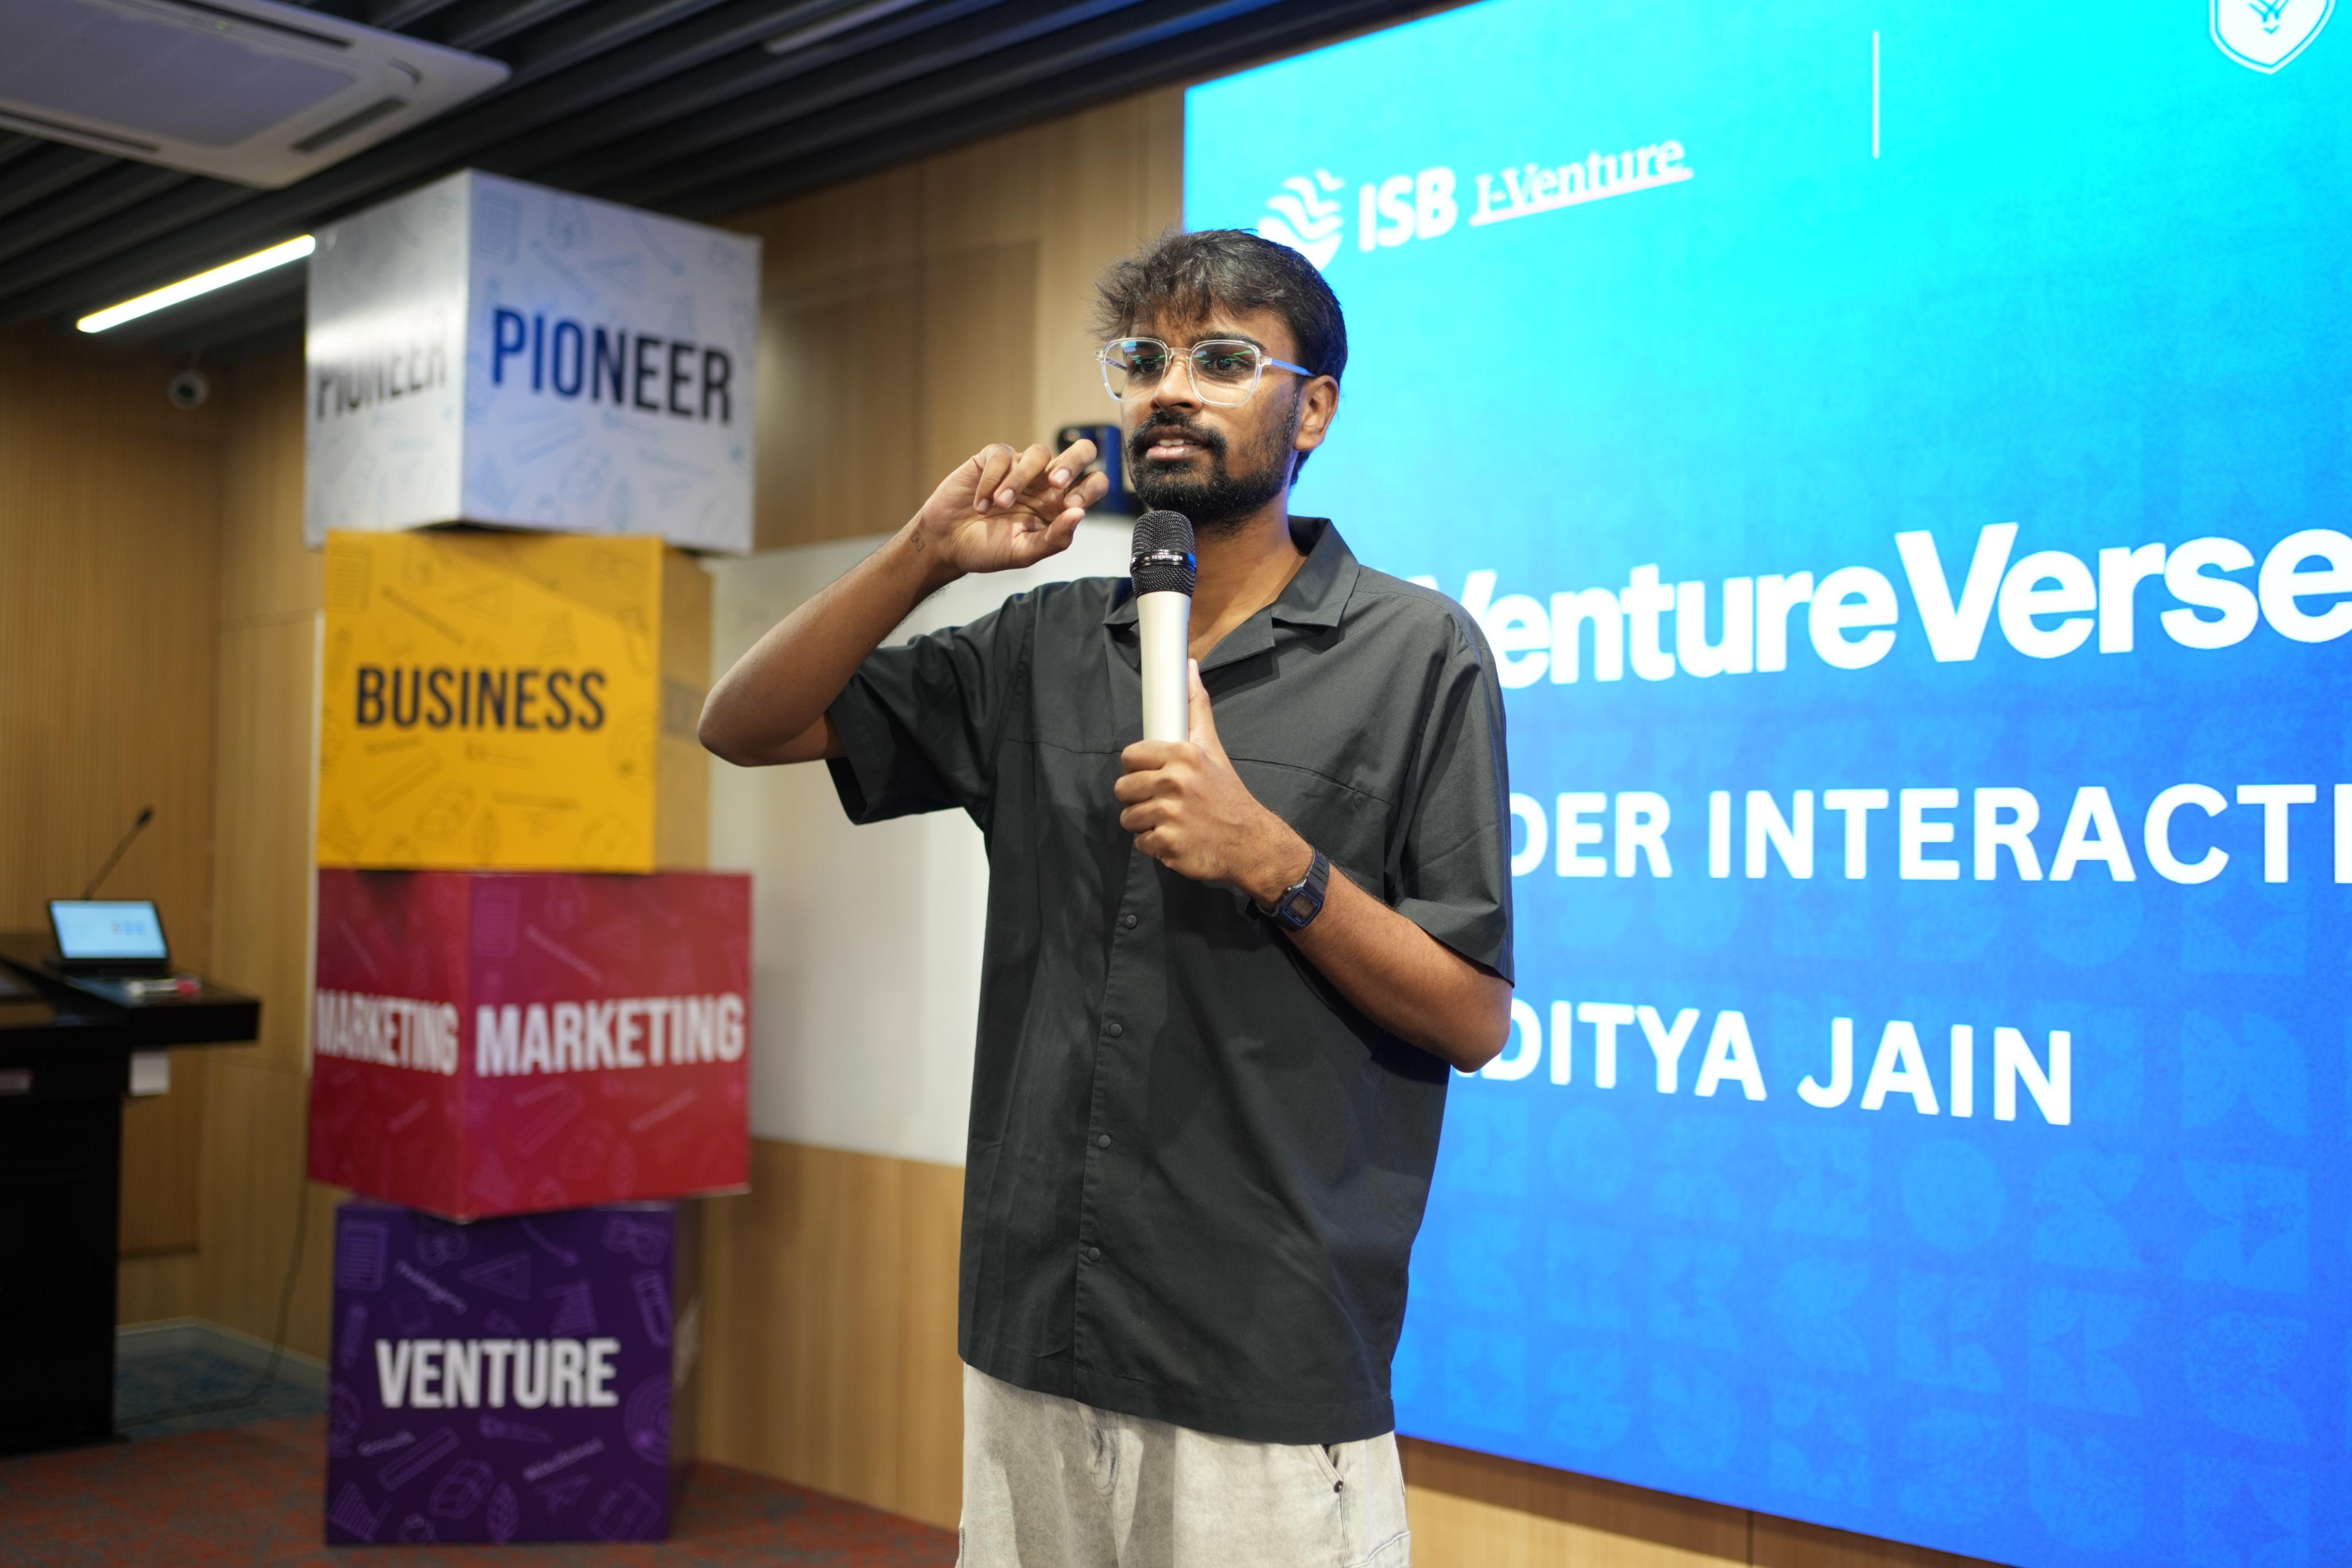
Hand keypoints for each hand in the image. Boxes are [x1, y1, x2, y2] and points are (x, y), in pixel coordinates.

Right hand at [909, 437, 1109, 580]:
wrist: (947, 545)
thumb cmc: (989, 550)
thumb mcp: (1024, 552)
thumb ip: (1055, 538)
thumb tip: (1079, 514)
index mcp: (1061, 504)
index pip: (1093, 484)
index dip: (1089, 488)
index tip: (1069, 505)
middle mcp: (1046, 482)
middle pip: (1080, 452)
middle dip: (1072, 462)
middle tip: (1055, 483)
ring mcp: (1020, 468)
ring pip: (1038, 453)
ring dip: (1019, 480)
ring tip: (1000, 506)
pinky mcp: (992, 459)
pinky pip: (1002, 456)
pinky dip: (991, 480)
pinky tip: (981, 504)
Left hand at [1116, 662, 1311, 902]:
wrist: (1250, 841)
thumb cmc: (1227, 793)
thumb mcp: (1212, 746)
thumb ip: (1196, 707)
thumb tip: (1188, 666)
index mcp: (1182, 755)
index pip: (1130, 756)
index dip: (1139, 769)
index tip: (1155, 776)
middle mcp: (1174, 783)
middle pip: (1123, 788)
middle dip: (1139, 798)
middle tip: (1163, 802)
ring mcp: (1170, 815)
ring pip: (1128, 818)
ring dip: (1145, 823)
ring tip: (1170, 821)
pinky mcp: (1168, 845)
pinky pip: (1140, 844)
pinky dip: (1154, 846)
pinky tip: (1175, 839)